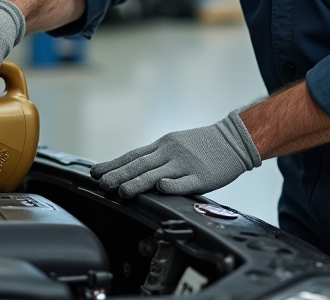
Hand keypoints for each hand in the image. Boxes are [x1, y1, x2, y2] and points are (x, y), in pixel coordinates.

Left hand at [90, 112, 261, 197]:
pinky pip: (185, 182)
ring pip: (158, 174)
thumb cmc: (204, 144)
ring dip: (138, 182)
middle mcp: (170, 153)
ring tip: (122, 191)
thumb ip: (156, 155)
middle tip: (101, 184)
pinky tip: (161, 188)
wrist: (234, 139)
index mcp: (163, 145)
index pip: (133, 155)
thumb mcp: (175, 143)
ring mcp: (186, 164)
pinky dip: (172, 185)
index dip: (113, 164)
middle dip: (119, 175)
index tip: (95, 172)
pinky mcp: (202, 176)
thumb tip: (131, 168)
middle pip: (140, 164)